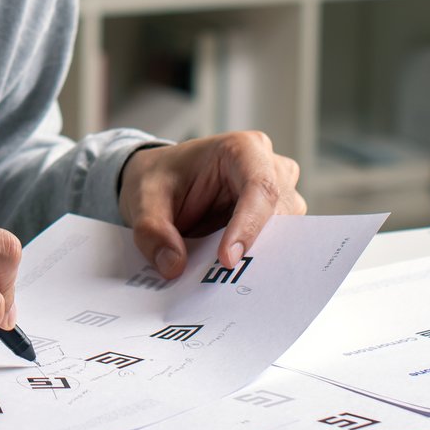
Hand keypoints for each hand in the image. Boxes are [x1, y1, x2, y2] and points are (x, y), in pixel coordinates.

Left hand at [119, 131, 306, 281]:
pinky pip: (277, 245)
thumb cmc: (160, 179)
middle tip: (230, 279)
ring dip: (259, 257)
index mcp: (241, 149)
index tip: (227, 260)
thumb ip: (152, 230)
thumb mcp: (143, 198)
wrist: (163, 182)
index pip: (260, 187)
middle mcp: (269, 167)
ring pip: (286, 232)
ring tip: (230, 280)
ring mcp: (278, 194)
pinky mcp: (275, 219)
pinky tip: (235, 277)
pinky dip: (256, 261)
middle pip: (280, 212)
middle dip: (257, 248)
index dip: (248, 225)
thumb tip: (173, 266)